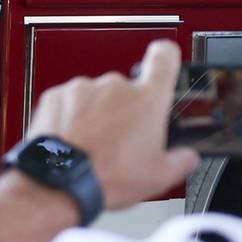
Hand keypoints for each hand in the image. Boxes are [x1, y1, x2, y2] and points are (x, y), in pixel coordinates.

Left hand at [26, 40, 199, 209]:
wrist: (59, 183)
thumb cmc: (106, 176)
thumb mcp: (159, 176)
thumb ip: (181, 160)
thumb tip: (186, 157)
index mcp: (147, 98)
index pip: (164, 57)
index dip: (165, 57)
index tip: (164, 61)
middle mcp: (114, 86)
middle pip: (125, 90)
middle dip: (123, 111)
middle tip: (119, 140)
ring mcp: (82, 89)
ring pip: (95, 98)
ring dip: (94, 115)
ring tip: (91, 145)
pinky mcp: (55, 96)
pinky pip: (67, 103)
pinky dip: (68, 118)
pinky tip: (72, 141)